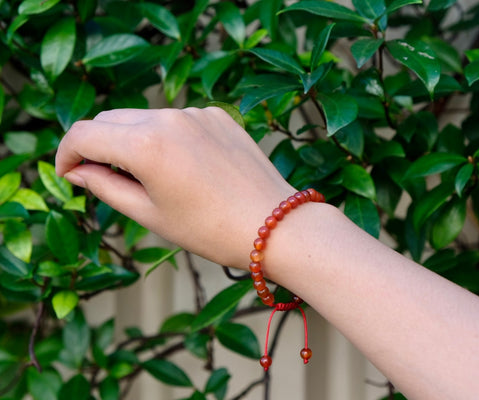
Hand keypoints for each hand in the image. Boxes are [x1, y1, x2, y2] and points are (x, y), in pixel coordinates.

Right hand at [55, 107, 294, 268]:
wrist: (275, 225)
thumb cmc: (210, 230)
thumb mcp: (149, 215)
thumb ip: (105, 186)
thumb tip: (77, 172)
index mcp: (145, 144)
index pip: (83, 134)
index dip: (66, 154)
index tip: (69, 174)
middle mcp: (168, 117)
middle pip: (111, 120)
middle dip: (96, 145)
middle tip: (100, 176)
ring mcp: (197, 113)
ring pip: (144, 118)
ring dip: (132, 140)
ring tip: (148, 177)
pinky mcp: (218, 115)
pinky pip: (178, 120)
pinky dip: (166, 137)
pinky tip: (184, 166)